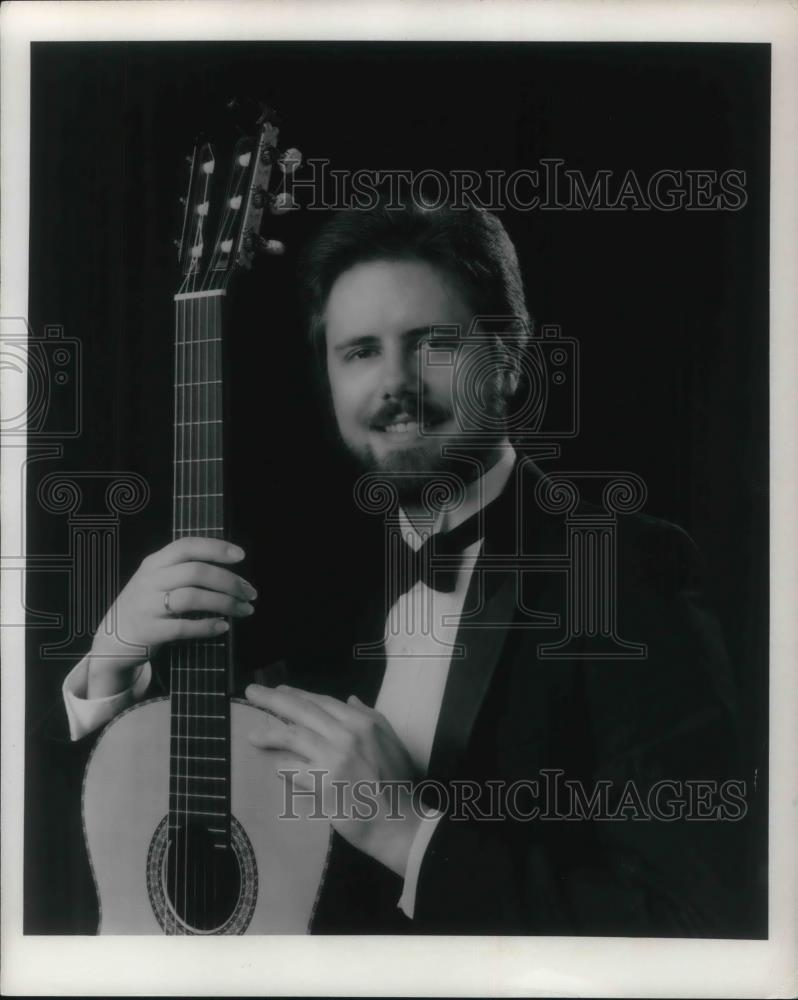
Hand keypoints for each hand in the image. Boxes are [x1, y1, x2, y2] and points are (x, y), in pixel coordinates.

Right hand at [87, 537, 256, 697]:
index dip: (215, 548)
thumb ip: (184, 570)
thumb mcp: (156, 579)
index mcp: (154, 563)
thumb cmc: (145, 605)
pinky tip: (223, 627)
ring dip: (224, 603)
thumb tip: (230, 570)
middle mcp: (149, 580)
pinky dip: (207, 626)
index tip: (241, 555)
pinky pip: (183, 627)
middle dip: (229, 581)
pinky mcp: (149, 631)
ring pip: (192, 597)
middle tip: (250, 593)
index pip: (187, 546)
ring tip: (244, 610)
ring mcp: (147, 606)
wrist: (113, 640)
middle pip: (196, 572)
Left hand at [245, 684, 421, 876]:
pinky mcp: (324, 784)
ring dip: (269, 734)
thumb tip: (350, 699)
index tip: (278, 690)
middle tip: (252, 693)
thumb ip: (371, 717)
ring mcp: (334, 759)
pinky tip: (273, 766)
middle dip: (272, 699)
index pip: (321, 701)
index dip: (297, 694)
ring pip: (292, 737)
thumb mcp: (392, 741)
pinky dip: (282, 767)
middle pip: (301, 711)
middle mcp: (346, 735)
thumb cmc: (397, 783)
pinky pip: (294, 770)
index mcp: (362, 722)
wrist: (398, 822)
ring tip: (253, 735)